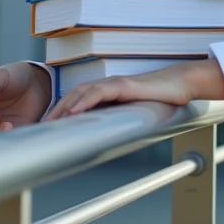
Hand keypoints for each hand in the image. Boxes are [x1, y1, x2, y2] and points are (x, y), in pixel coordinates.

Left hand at [46, 59, 223, 120]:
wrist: (182, 85)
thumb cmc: (162, 99)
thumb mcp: (135, 113)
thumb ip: (120, 120)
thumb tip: (107, 139)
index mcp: (108, 92)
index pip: (78, 100)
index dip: (61, 111)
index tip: (48, 126)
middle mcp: (107, 85)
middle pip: (74, 95)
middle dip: (56, 110)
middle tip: (41, 127)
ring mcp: (115, 83)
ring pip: (82, 92)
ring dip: (64, 106)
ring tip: (51, 121)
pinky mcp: (124, 85)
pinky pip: (99, 92)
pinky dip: (84, 101)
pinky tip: (73, 112)